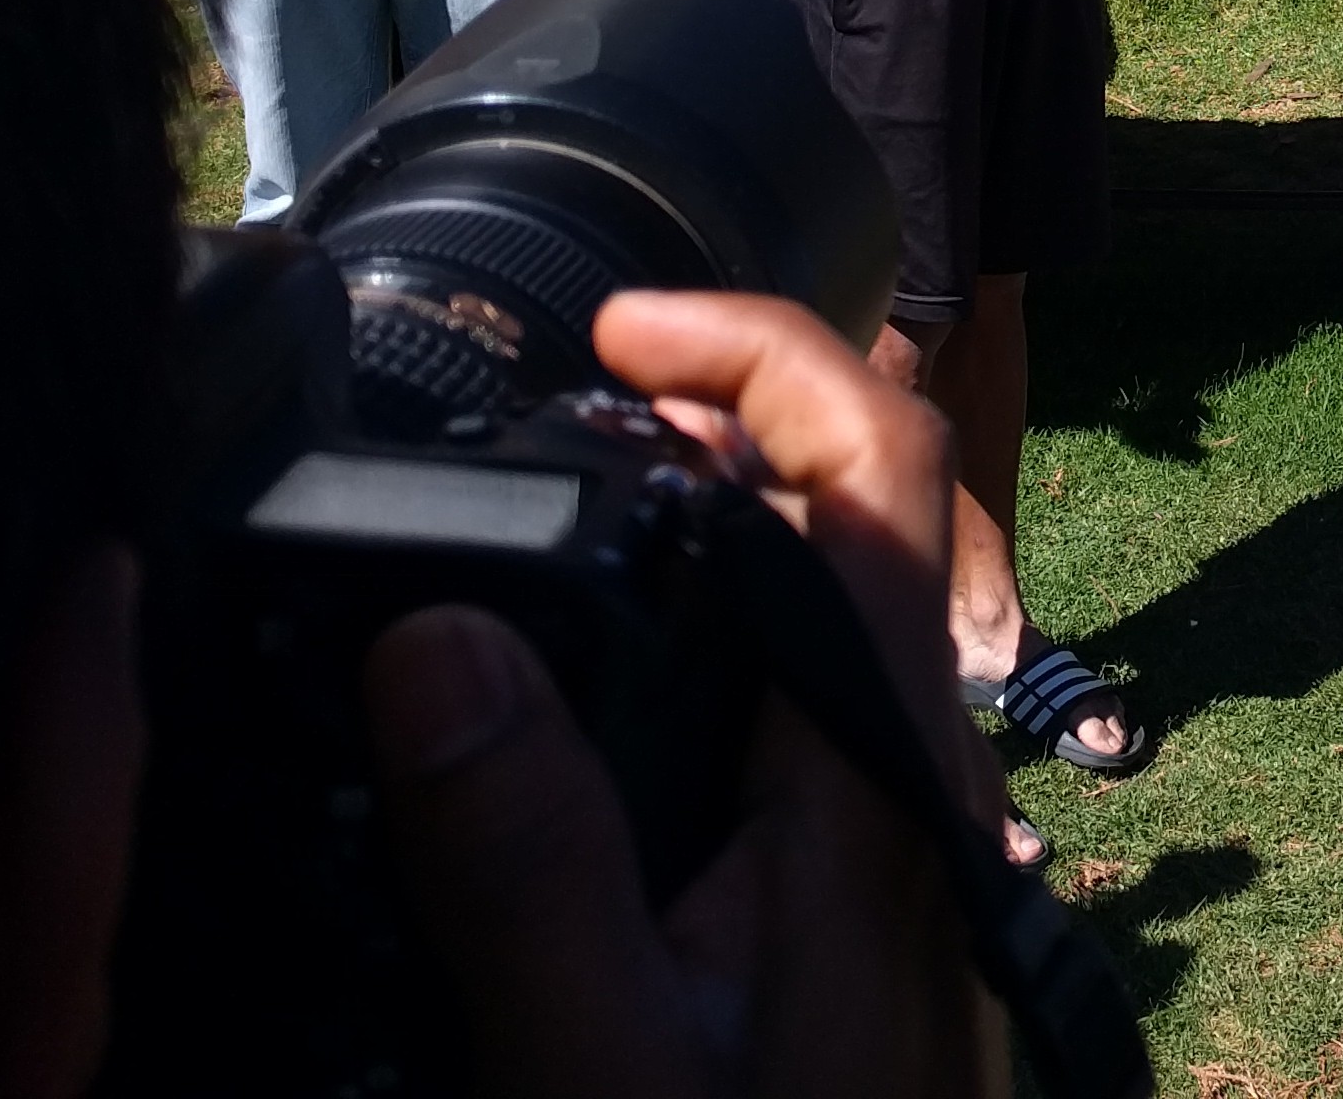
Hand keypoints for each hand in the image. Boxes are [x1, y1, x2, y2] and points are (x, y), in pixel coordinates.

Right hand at [363, 292, 1008, 1098]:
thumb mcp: (605, 1069)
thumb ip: (526, 861)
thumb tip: (435, 632)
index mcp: (871, 765)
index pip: (874, 460)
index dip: (760, 342)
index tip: (617, 319)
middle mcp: (907, 766)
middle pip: (862, 499)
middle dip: (728, 402)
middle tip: (574, 389)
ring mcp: (894, 830)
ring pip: (837, 593)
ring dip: (723, 508)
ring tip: (579, 488)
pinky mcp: (860, 896)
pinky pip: (807, 694)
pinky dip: (720, 621)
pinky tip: (615, 678)